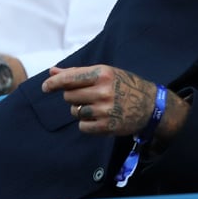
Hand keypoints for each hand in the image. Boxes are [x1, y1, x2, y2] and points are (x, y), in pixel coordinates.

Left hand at [43, 65, 161, 136]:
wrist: (151, 106)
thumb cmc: (126, 86)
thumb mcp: (106, 74)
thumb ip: (78, 73)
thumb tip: (52, 72)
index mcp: (103, 74)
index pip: (69, 79)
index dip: (53, 84)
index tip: (46, 87)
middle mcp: (103, 91)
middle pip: (69, 96)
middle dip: (74, 96)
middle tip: (89, 96)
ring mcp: (105, 110)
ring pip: (75, 111)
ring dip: (81, 110)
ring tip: (99, 107)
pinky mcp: (106, 126)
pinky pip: (82, 126)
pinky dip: (88, 123)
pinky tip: (101, 118)